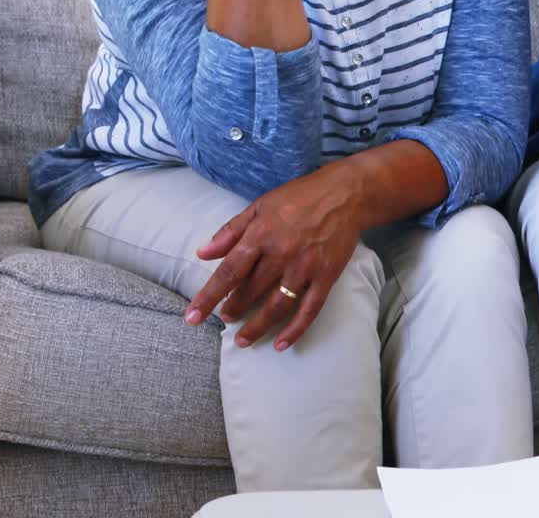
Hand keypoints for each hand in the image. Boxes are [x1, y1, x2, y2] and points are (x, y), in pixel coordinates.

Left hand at [185, 167, 361, 351]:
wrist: (346, 194)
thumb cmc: (300, 197)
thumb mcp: (260, 206)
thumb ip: (230, 231)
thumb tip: (202, 253)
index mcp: (261, 234)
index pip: (229, 272)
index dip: (209, 297)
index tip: (193, 317)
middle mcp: (281, 253)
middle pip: (251, 292)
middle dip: (233, 310)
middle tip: (225, 320)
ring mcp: (305, 267)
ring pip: (277, 306)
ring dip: (258, 326)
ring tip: (243, 339)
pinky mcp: (326, 276)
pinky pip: (309, 309)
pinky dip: (295, 329)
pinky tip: (281, 344)